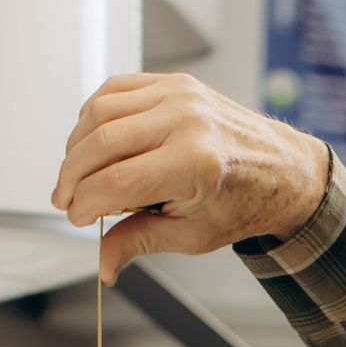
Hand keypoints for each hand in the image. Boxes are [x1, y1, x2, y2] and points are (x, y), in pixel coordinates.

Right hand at [52, 72, 331, 281]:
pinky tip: (91, 140)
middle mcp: (186, 121)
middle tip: (64, 199)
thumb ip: (140, 242)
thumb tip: (104, 264)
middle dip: (71, 176)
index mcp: (195, 163)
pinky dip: (94, 114)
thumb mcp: (193, 234)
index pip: (115, 183)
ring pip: (100, 111)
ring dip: (76, 145)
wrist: (282, 168)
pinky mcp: (175, 82)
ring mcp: (180, 95)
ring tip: (75, 173)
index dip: (85, 203)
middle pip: (100, 144)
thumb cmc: (243, 202)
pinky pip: (116, 89)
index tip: (75, 217)